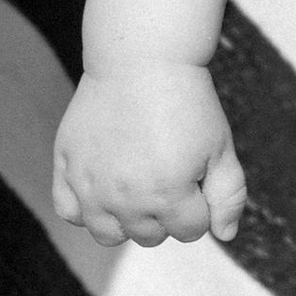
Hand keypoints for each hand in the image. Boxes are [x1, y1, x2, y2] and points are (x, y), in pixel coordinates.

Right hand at [51, 61, 247, 247]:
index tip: (197, 173)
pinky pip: (69, 212)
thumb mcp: (221, 148)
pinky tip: (104, 187)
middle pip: (151, 236)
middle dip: (168, 213)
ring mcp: (90, 185)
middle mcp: (125, 198)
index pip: (191, 230)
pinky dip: (86, 210)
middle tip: (169, 171)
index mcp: (168, 195)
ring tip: (139, 185)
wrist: (141, 59)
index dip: (201, 204)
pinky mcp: (65, 167)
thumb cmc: (188, 103)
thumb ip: (230, 196)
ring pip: (109, 235)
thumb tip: (226, 236)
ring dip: (128, 220)